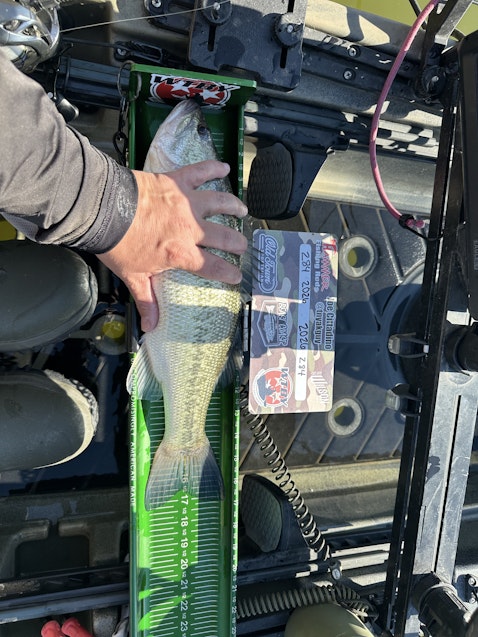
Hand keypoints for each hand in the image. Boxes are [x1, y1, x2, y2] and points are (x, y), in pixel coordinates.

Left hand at [98, 160, 247, 331]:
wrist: (104, 210)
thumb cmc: (118, 245)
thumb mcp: (133, 276)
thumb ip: (146, 300)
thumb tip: (150, 328)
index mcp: (182, 253)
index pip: (213, 266)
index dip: (229, 273)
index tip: (237, 276)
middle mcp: (192, 229)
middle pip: (224, 236)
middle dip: (237, 243)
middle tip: (242, 246)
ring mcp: (187, 203)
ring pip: (220, 203)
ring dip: (234, 207)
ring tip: (242, 209)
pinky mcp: (178, 181)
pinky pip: (201, 172)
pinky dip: (214, 168)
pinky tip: (225, 167)